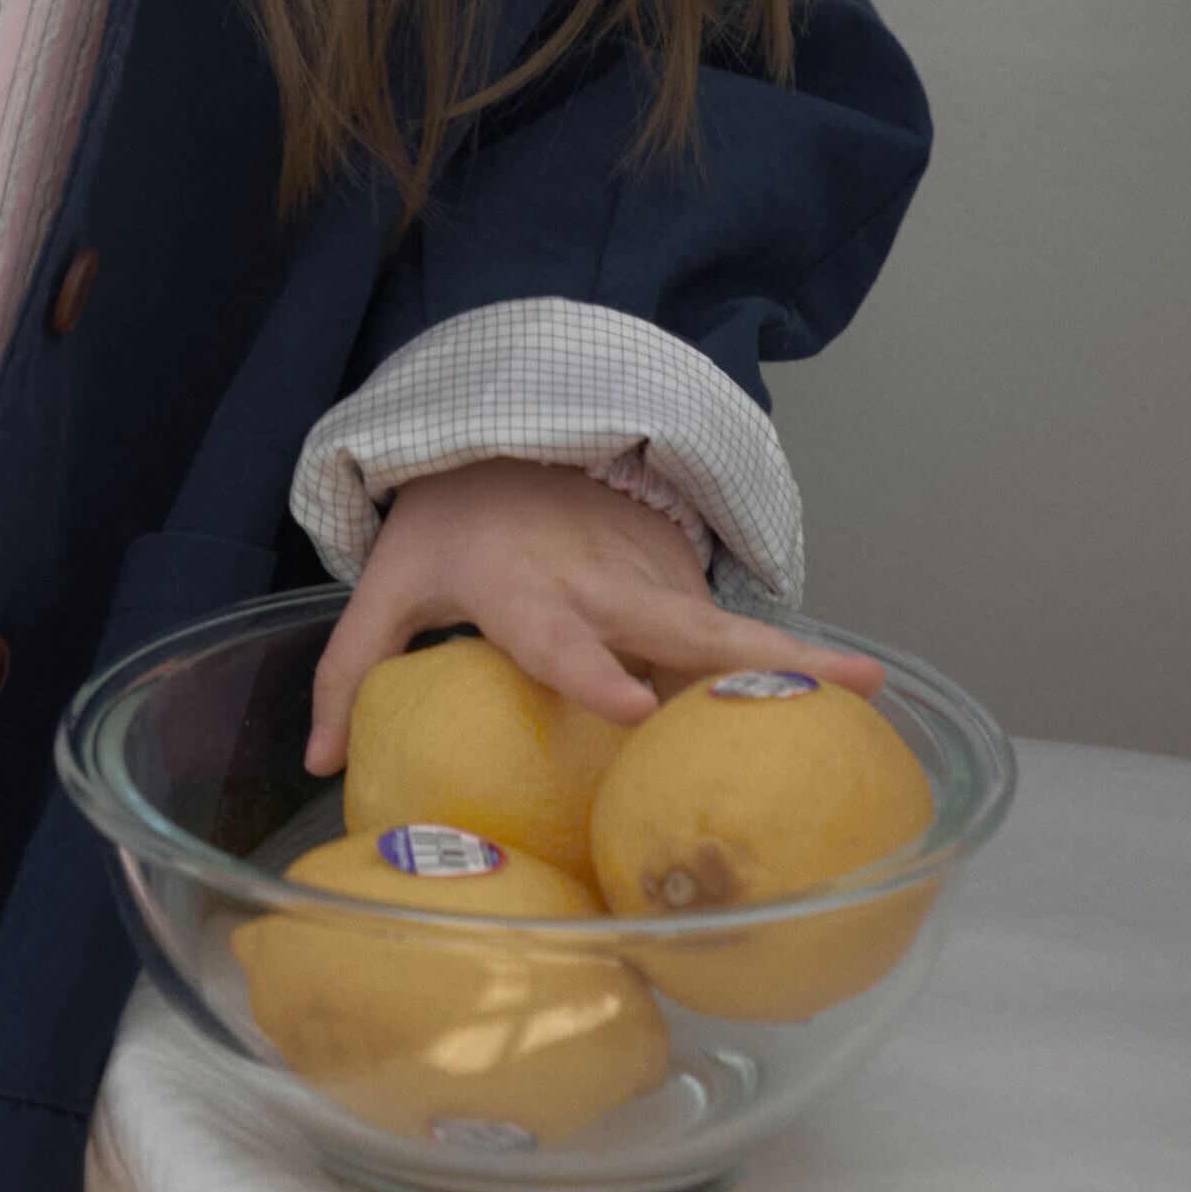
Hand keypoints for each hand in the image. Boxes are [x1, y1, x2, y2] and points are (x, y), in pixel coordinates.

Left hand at [302, 456, 889, 775]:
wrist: (496, 431)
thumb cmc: (443, 523)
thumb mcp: (386, 584)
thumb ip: (351, 670)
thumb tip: (320, 760)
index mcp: (520, 590)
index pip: (556, 636)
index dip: (590, 669)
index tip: (630, 703)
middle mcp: (596, 583)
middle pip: (680, 630)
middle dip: (757, 660)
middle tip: (841, 681)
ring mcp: (645, 575)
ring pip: (720, 631)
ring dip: (793, 660)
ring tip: (870, 690)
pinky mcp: (672, 575)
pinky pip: (720, 633)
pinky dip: (780, 660)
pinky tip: (842, 689)